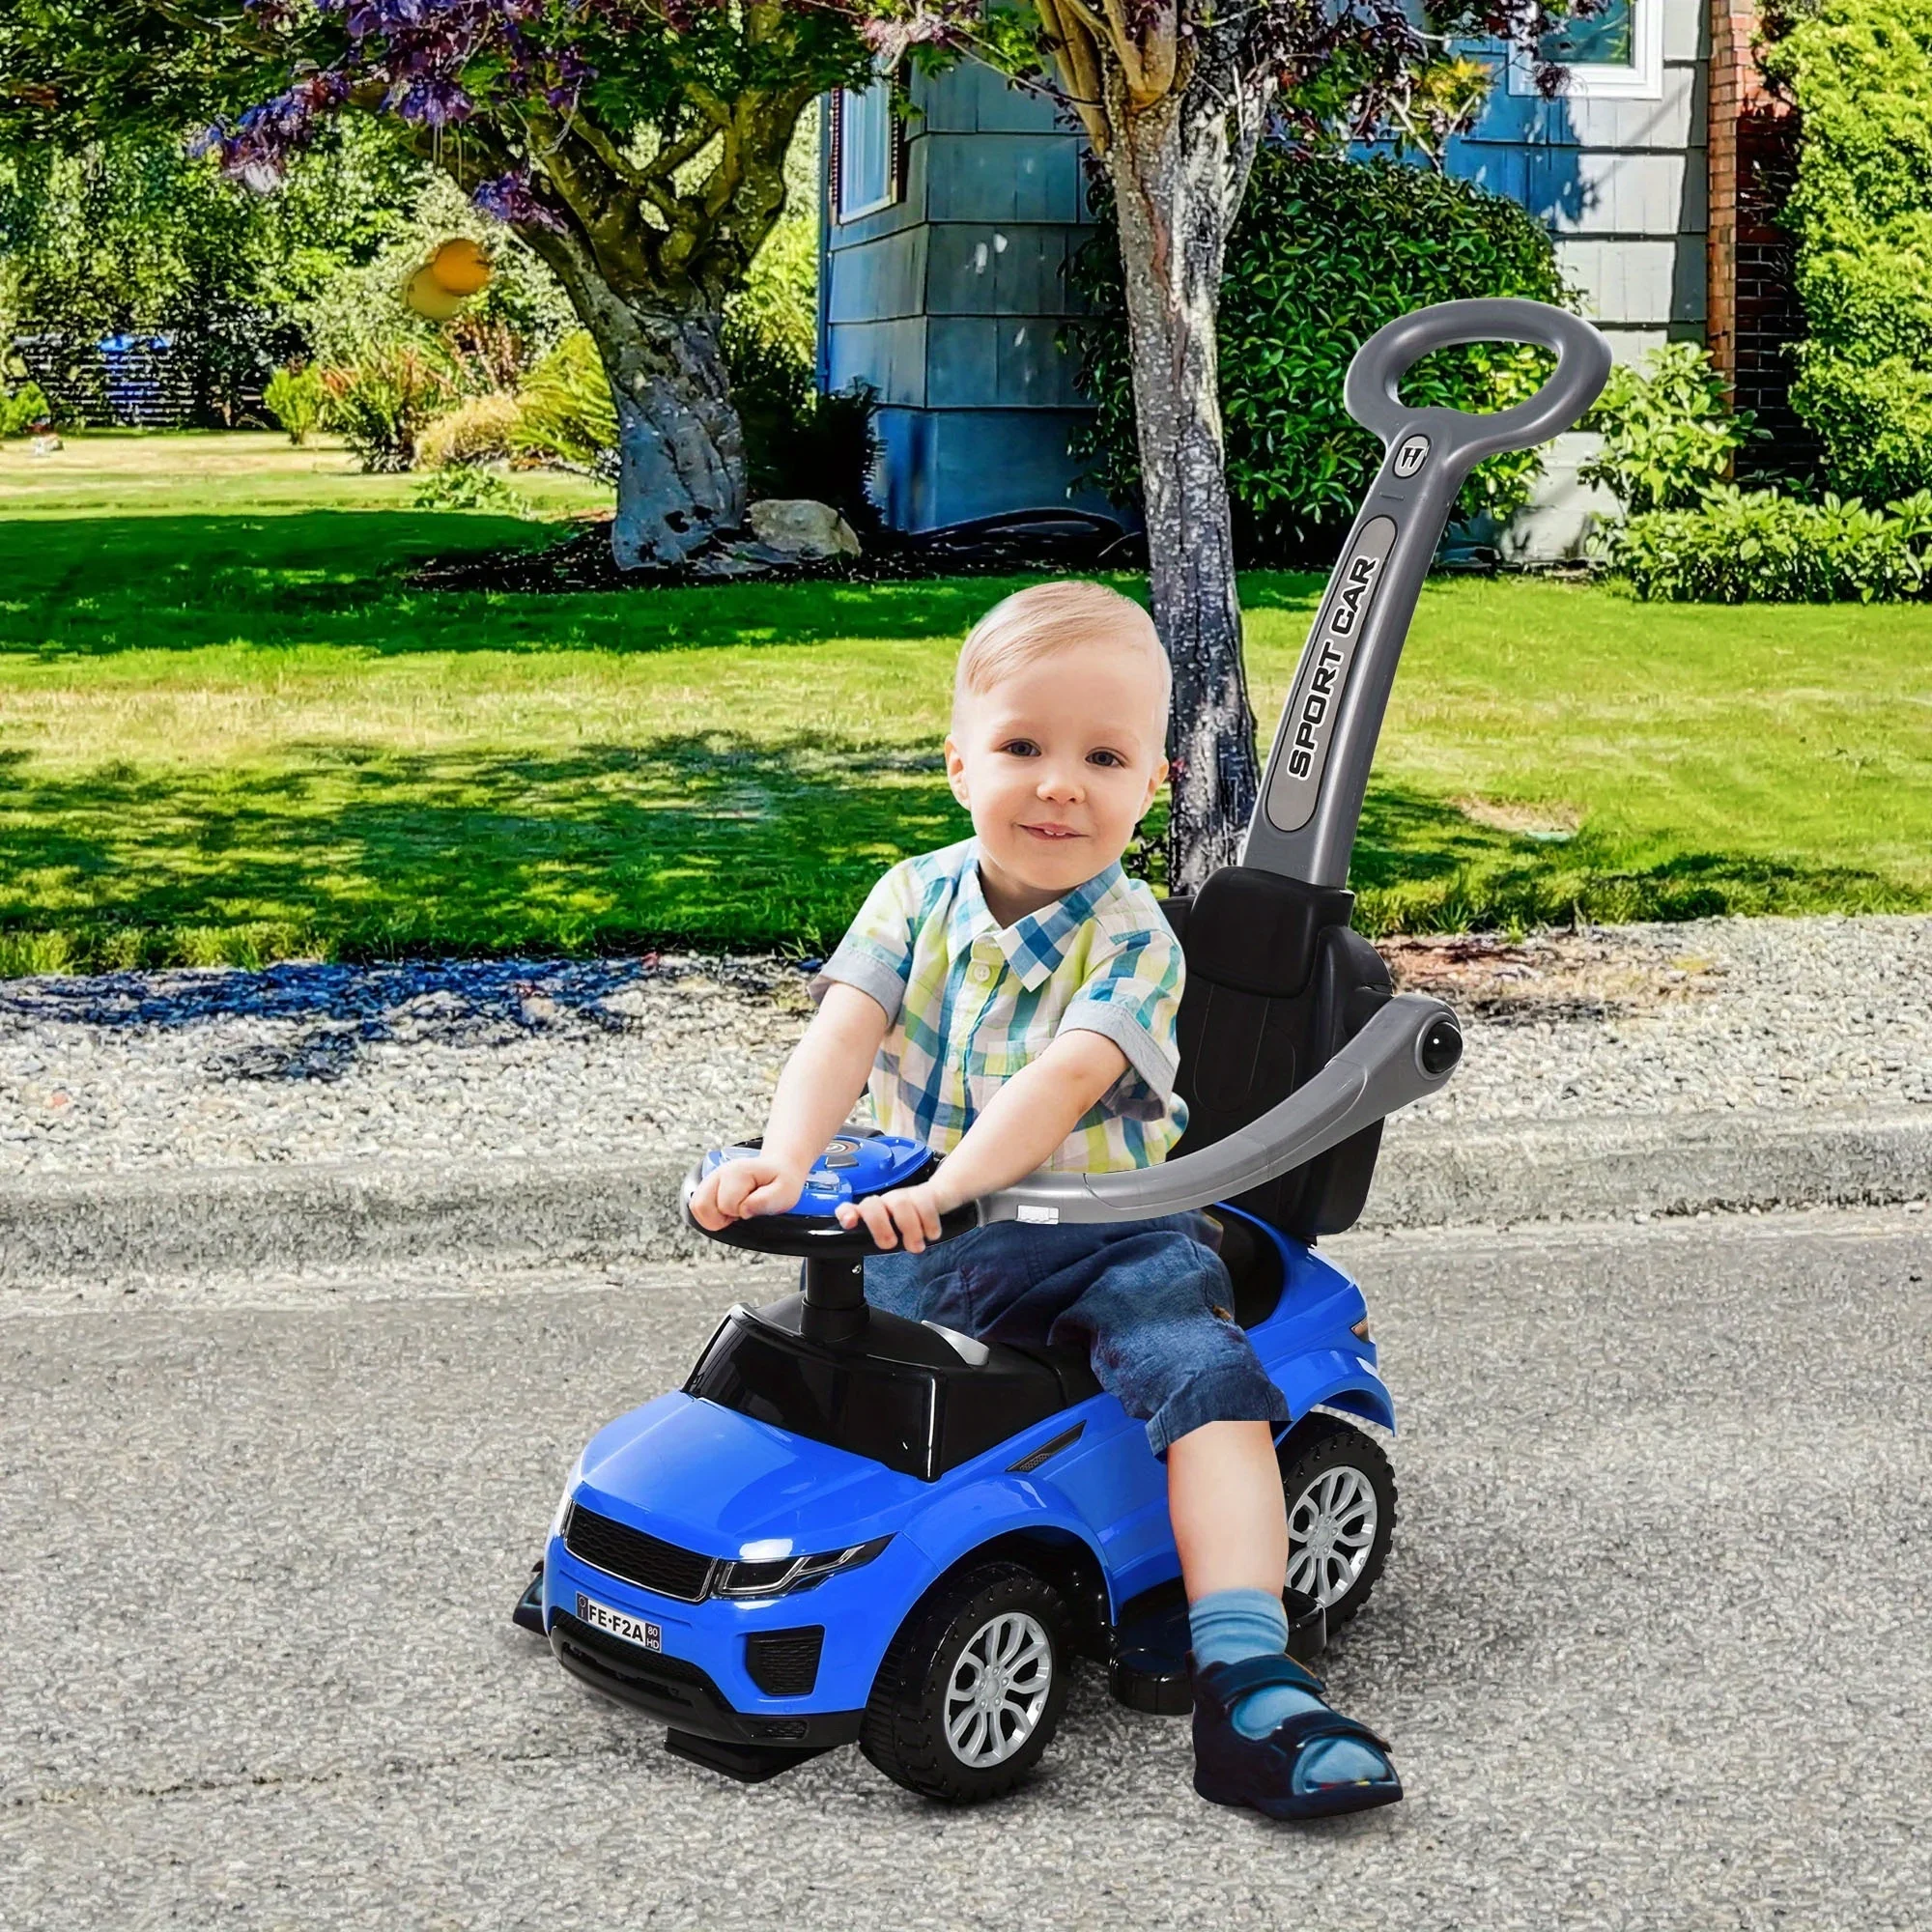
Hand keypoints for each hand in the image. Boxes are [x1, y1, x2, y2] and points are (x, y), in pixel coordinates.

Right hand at [688, 1152, 806, 1228]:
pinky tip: (727, 1211)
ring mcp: (711, 1178)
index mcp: (738, 1172)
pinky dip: (710, 1215)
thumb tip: (743, 1210)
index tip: (754, 1206)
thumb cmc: (781, 1181)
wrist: (778, 1169)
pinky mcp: (707, 1186)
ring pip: (696, 1207)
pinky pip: (696, 1206)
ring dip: (714, 1217)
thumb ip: (765, 1202)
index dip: (742, 1213)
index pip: (727, 1205)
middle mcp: (719, 1172)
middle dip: (722, 1218)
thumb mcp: (785, 1193)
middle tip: (741, 1213)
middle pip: (702, 1206)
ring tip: (735, 1212)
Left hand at [835, 1179, 950, 1254]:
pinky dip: (929, 1223)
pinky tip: (931, 1235)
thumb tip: (866, 1265)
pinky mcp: (925, 1194)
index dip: (846, 1213)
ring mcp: (904, 1197)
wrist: (937, 1197)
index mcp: (872, 1214)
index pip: (849, 1208)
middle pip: (872, 1205)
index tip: (850, 1223)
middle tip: (890, 1244)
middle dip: (879, 1226)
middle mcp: (885, 1203)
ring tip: (916, 1246)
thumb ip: (882, 1243)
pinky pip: (925, 1204)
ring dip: (909, 1229)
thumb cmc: (910, 1221)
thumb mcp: (893, 1234)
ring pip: (901, 1205)